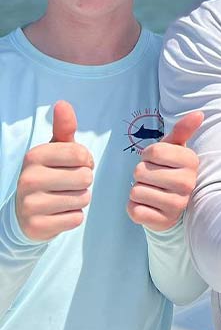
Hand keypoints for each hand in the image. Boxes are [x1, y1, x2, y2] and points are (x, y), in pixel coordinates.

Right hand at [15, 101, 93, 241]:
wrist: (25, 212)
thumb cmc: (49, 173)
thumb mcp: (56, 149)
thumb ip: (64, 127)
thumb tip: (62, 103)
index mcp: (34, 156)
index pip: (82, 155)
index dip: (86, 161)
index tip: (75, 165)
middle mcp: (28, 179)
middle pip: (85, 178)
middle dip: (83, 182)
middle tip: (68, 184)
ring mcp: (30, 205)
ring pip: (83, 198)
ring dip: (80, 199)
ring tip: (64, 197)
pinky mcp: (37, 227)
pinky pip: (76, 218)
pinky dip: (73, 216)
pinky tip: (59, 213)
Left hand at [127, 111, 202, 231]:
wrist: (171, 202)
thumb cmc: (169, 168)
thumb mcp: (174, 147)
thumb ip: (183, 130)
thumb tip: (199, 113)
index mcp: (191, 161)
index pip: (152, 152)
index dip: (147, 154)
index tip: (156, 160)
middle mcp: (187, 183)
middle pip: (140, 171)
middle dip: (141, 173)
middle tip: (153, 177)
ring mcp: (177, 205)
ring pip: (136, 191)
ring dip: (138, 190)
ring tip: (152, 191)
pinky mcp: (163, 222)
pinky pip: (134, 210)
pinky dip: (135, 207)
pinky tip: (148, 205)